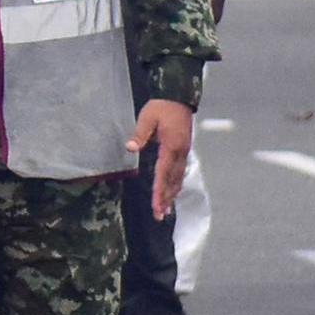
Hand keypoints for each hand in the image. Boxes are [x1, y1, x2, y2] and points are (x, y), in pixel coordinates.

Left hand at [129, 99, 195, 219]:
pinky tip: (172, 192)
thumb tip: (130, 148)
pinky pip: (179, 172)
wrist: (179, 98)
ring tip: (166, 210)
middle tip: (160, 216)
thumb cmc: (161, 107)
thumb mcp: (147, 117)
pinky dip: (175, 185)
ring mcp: (184, 153)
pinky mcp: (183, 150)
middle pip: (172, 181)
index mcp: (171, 147)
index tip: (156, 205)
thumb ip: (140, 134)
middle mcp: (180, 153)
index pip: (163, 174)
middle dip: (166, 199)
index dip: (159, 191)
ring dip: (172, 195)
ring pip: (178, 178)